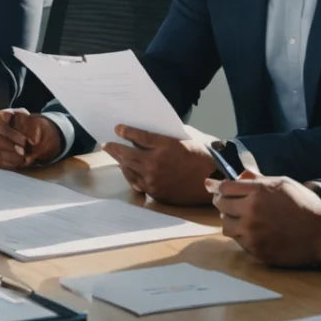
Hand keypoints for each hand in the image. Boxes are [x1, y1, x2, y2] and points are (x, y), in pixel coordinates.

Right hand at [0, 109, 62, 169]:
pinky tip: (22, 161)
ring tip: (26, 157)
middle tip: (25, 150)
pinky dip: (12, 163)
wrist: (35, 138)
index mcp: (0, 116)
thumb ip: (33, 128)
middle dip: (11, 146)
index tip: (25, 140)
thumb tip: (33, 141)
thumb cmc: (32, 127)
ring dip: (12, 157)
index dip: (11, 133)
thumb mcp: (35, 123)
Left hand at [103, 125, 218, 205]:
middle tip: (107, 144)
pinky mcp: (155, 191)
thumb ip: (166, 137)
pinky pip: (136, 182)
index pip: (139, 136)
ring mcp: (153, 178)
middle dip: (115, 148)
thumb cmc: (201, 158)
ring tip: (114, 155)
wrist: (212, 182)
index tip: (118, 128)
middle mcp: (155, 162)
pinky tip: (126, 170)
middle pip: (128, 153)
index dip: (126, 131)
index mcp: (164, 146)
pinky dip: (129, 175)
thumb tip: (149, 134)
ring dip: (120, 161)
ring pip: (129, 168)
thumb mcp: (185, 140)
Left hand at [207, 171, 320, 267]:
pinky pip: (239, 241)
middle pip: (220, 205)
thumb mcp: (283, 183)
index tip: (216, 188)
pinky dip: (242, 235)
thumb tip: (237, 175)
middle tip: (230, 203)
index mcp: (258, 192)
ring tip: (243, 218)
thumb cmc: (305, 206)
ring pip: (226, 225)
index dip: (218, 187)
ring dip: (231, 220)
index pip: (224, 187)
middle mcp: (251, 212)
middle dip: (222, 202)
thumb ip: (257, 179)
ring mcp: (252, 233)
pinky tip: (255, 232)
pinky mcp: (256, 250)